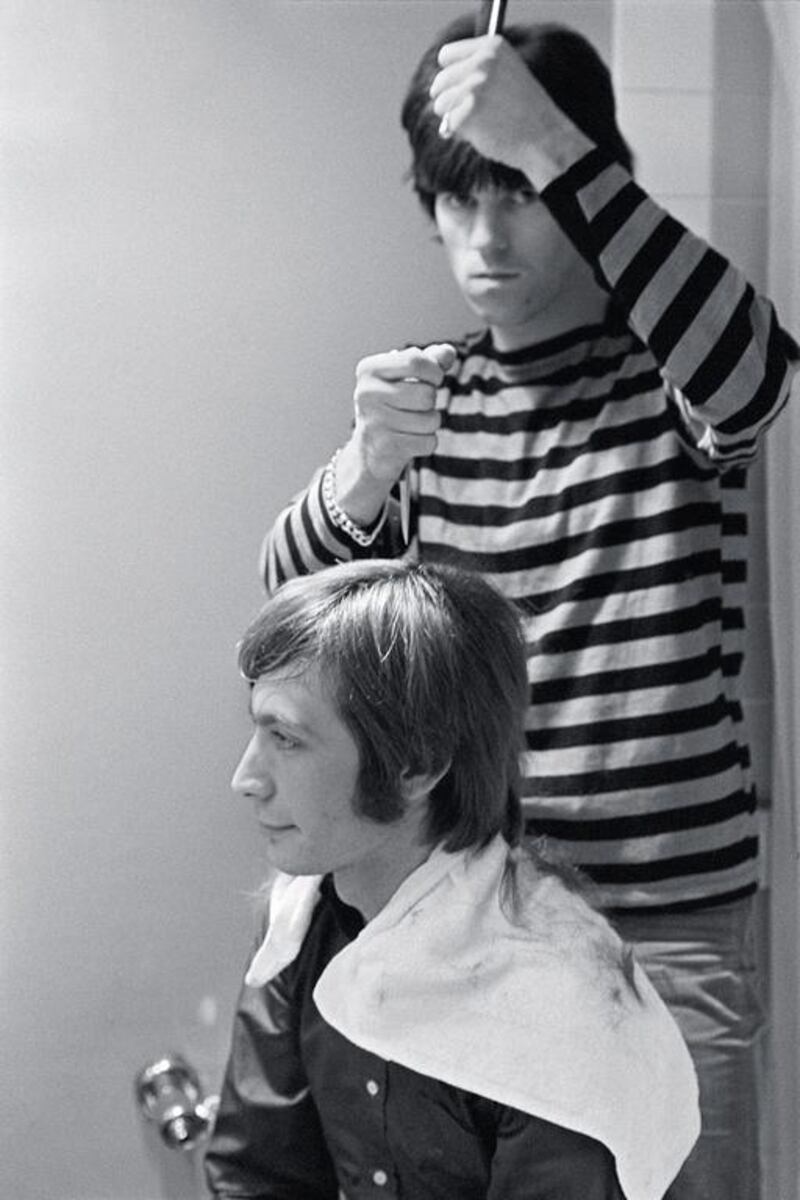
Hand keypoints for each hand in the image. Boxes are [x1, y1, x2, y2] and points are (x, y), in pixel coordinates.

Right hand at [336, 343, 455, 525]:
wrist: (369, 450)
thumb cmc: (393, 405)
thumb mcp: (407, 377)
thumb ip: (430, 361)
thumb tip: (448, 352)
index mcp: (369, 369)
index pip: (415, 361)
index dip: (435, 371)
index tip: (432, 379)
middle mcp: (366, 394)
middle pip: (427, 394)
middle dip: (431, 402)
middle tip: (415, 406)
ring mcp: (374, 422)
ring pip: (431, 420)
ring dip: (430, 424)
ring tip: (411, 424)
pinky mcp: (385, 448)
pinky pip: (428, 442)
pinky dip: (426, 442)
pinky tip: (409, 440)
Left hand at [430, 36, 586, 180]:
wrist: (545, 138)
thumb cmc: (526, 111)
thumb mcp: (506, 75)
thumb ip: (478, 70)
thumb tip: (440, 83)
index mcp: (492, 47)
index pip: (447, 55)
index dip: (449, 73)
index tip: (455, 86)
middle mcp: (482, 62)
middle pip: (441, 80)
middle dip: (449, 99)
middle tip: (469, 112)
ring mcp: (475, 87)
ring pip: (440, 103)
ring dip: (453, 117)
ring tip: (480, 122)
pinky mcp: (468, 113)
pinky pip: (449, 125)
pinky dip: (462, 133)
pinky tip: (484, 132)